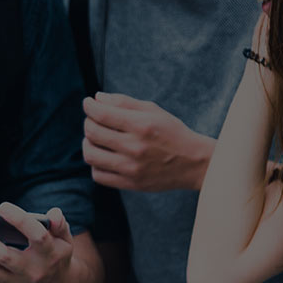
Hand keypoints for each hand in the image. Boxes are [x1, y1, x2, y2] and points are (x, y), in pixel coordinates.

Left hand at [0, 203, 75, 282]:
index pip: (37, 236)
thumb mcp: (64, 239)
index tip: (2, 206)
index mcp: (50, 254)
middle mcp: (32, 271)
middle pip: (4, 255)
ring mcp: (17, 282)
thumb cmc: (55, 255)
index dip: (21, 221)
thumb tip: (53, 214)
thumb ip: (59, 224)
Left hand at [82, 92, 213, 191]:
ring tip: (95, 139)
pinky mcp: (131, 184)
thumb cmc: (172, 132)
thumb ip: (124, 102)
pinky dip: (96, 164)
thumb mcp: (153, 110)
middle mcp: (135, 147)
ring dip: (88, 143)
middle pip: (93, 133)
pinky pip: (98, 175)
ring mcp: (131, 168)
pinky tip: (104, 156)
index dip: (89, 106)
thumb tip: (96, 98)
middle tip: (93, 119)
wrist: (194, 163)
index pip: (101, 114)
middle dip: (88, 122)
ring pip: (91, 155)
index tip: (88, 103)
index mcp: (141, 125)